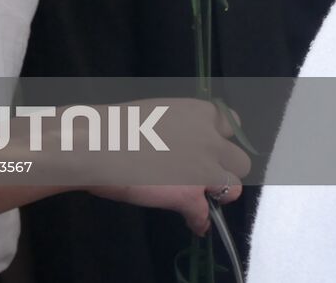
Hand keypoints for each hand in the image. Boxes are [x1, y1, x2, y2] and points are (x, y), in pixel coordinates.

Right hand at [87, 98, 249, 235]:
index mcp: (197, 112)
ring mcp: (203, 170)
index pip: (232, 124)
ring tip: (201, 198)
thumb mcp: (152, 113)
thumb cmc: (111, 123)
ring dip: (218, 193)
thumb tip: (174, 143)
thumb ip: (174, 127)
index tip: (209, 146)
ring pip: (233, 188)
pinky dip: (197, 221)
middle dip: (224, 168)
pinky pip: (203, 215)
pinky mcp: (190, 196)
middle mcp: (209, 139)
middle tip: (203, 173)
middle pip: (240, 160)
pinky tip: (192, 223)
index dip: (221, 138)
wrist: (94, 144)